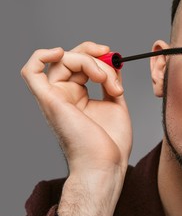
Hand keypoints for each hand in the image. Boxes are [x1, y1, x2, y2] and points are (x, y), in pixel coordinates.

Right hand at [21, 42, 131, 215]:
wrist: (106, 163)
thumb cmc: (111, 142)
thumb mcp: (115, 103)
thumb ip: (111, 82)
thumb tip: (113, 63)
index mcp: (77, 96)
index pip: (80, 64)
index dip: (96, 55)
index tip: (115, 57)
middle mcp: (63, 95)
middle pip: (70, 59)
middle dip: (94, 55)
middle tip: (112, 61)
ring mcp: (55, 98)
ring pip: (63, 62)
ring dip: (90, 63)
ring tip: (108, 82)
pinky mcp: (50, 101)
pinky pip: (32, 73)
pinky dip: (40, 57)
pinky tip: (59, 52)